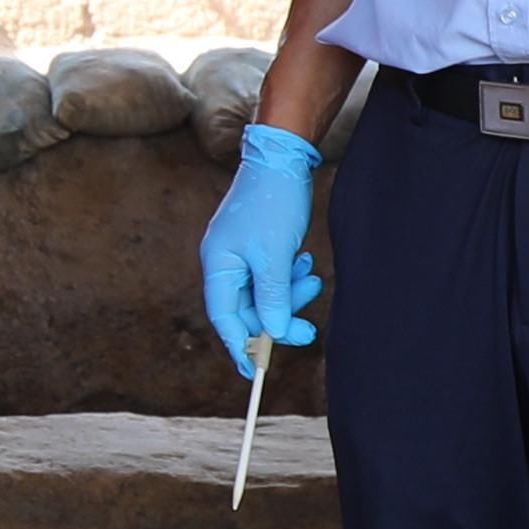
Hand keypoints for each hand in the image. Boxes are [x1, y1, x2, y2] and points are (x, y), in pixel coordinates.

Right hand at [200, 124, 322, 366]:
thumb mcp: (274, 256)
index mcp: (218, 264)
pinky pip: (273, 276)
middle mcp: (225, 262)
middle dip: (279, 317)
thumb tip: (273, 333)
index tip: (254, 371)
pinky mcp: (259, 245)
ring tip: (310, 275)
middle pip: (248, 308)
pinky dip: (290, 277)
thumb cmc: (272, 202)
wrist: (283, 157)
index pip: (224, 317)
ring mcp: (242, 254)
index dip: (239, 346)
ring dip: (289, 293)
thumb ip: (272, 297)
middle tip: (308, 328)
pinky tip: (305, 262)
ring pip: (265, 293)